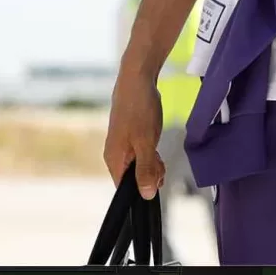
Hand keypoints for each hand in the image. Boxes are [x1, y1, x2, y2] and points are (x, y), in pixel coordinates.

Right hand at [104, 67, 165, 199]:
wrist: (137, 78)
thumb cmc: (139, 110)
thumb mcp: (146, 142)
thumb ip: (145, 169)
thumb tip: (146, 195)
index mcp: (114, 160)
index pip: (125, 189)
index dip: (143, 188)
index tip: (157, 178)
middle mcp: (114, 154)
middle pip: (133, 177)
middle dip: (150, 173)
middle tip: (161, 162)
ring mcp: (121, 143)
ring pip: (138, 163)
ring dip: (152, 162)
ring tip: (159, 152)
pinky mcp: (129, 134)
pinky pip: (139, 151)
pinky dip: (149, 151)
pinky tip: (155, 143)